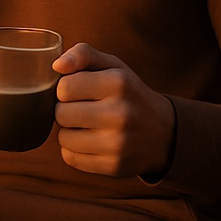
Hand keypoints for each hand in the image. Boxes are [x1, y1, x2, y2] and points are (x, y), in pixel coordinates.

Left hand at [53, 43, 175, 178]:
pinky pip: (71, 158)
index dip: (65, 88)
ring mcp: (118, 143)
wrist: (163, 133)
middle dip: (66, 110)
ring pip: (63, 138)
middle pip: (60, 114)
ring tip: (87, 125)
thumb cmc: (128, 94)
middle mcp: (120, 114)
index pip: (64, 88)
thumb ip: (83, 54)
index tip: (78, 90)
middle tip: (83, 109)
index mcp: (118, 83)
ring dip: (69, 131)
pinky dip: (75, 150)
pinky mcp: (114, 166)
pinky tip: (91, 142)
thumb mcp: (113, 66)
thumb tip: (57, 65)